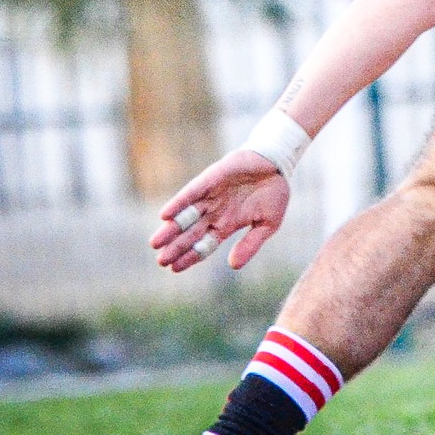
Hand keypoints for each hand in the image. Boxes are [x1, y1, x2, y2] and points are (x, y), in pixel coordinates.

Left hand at [150, 149, 291, 273]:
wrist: (279, 164)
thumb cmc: (274, 193)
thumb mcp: (268, 223)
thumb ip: (251, 243)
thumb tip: (233, 266)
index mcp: (227, 224)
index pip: (204, 244)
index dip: (190, 256)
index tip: (175, 269)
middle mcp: (214, 212)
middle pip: (190, 233)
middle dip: (176, 247)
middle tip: (161, 261)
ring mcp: (210, 196)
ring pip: (186, 216)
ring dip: (171, 229)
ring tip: (155, 243)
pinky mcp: (210, 179)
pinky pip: (191, 192)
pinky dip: (178, 203)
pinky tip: (165, 215)